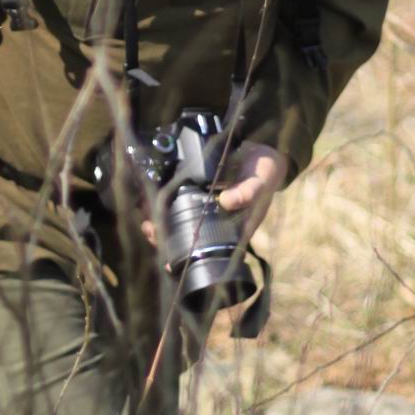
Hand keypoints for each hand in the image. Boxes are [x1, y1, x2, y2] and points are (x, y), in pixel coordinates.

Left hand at [140, 142, 289, 248]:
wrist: (263, 151)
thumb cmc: (265, 171)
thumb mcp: (260, 180)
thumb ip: (247, 191)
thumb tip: (226, 202)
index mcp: (238, 228)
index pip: (214, 251)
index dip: (193, 257)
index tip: (172, 263)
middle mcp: (222, 223)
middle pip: (194, 240)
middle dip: (171, 242)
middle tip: (153, 235)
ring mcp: (211, 210)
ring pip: (185, 225)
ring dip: (166, 227)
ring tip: (148, 226)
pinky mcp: (203, 194)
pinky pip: (183, 206)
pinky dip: (168, 209)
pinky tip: (153, 208)